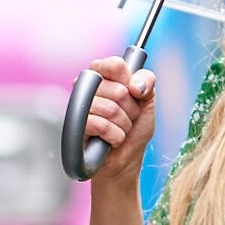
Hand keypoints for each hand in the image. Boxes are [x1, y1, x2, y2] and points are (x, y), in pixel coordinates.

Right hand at [80, 58, 156, 179]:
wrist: (127, 160)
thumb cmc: (135, 129)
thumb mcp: (148, 101)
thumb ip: (146, 82)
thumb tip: (135, 85)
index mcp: (106, 76)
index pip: (114, 64)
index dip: (128, 79)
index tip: (134, 92)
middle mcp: (90, 87)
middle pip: (118, 90)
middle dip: (130, 109)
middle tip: (127, 117)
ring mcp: (81, 106)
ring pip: (110, 109)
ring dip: (123, 125)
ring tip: (119, 129)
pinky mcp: (77, 126)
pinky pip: (101, 125)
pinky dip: (114, 136)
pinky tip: (110, 139)